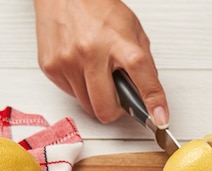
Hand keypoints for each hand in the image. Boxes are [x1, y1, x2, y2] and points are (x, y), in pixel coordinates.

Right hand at [33, 0, 168, 125]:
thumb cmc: (98, 9)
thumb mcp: (132, 31)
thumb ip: (143, 64)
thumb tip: (149, 95)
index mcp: (117, 41)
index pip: (141, 75)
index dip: (153, 101)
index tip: (160, 119)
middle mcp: (90, 52)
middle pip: (106, 108)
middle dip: (116, 110)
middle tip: (119, 96)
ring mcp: (67, 61)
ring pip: (88, 107)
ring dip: (97, 98)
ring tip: (98, 75)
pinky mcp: (51, 68)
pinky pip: (72, 96)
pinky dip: (81, 88)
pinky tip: (82, 68)